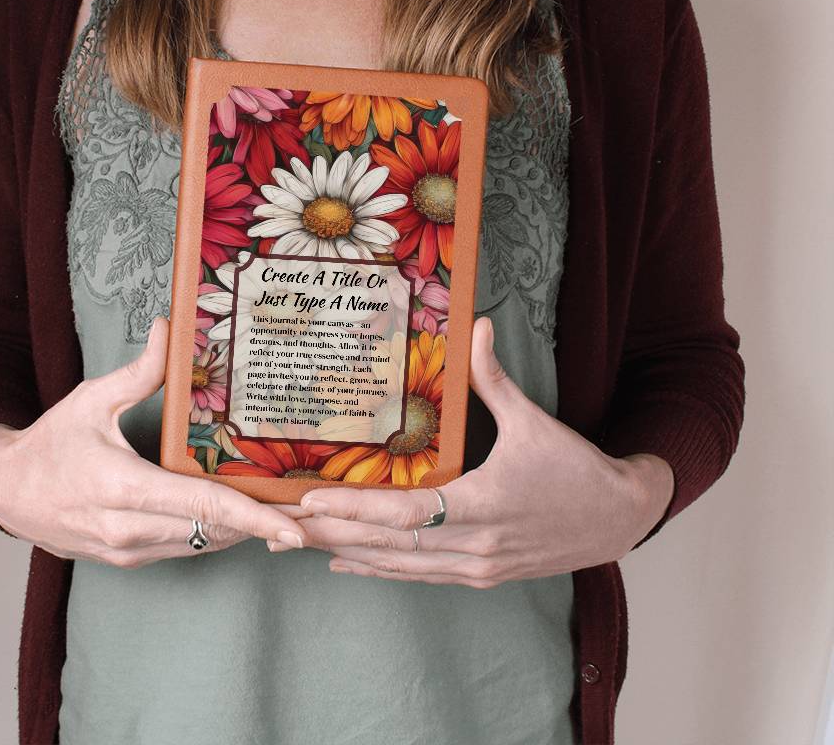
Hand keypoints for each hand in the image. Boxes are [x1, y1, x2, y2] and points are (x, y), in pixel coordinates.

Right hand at [0, 316, 306, 567]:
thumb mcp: (91, 399)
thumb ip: (139, 371)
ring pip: (202, 545)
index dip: (253, 518)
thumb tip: (169, 328)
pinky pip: (183, 551)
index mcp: (124, 486)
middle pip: (213, 531)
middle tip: (305, 513)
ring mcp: (128, 550)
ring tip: (280, 516)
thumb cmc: (50, 444)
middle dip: (261, 525)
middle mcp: (129, 527)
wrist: (6, 493)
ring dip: (241, 532)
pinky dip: (212, 537)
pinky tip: (237, 519)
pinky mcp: (127, 559)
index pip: (202, 507)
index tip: (291, 528)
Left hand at [292, 317, 673, 586]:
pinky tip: (347, 564)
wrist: (619, 519)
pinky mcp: (482, 576)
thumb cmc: (575, 469)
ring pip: (400, 568)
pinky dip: (381, 572)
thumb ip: (494, 377)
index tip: (310, 499)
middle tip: (283, 526)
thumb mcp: (534, 422)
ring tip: (301, 544)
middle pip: (389, 546)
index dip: (354, 508)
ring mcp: (478, 568)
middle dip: (333, 535)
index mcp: (483, 505)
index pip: (405, 514)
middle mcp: (476, 545)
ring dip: (349, 554)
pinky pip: (420, 578)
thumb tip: (477, 324)